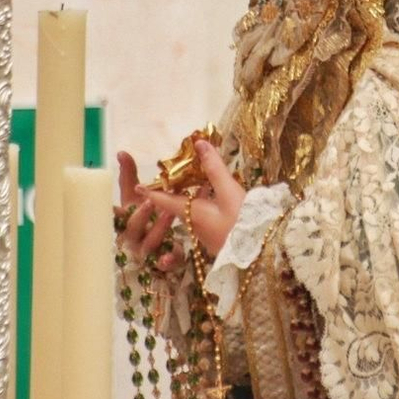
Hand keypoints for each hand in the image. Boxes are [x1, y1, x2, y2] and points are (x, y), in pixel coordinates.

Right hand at [115, 150, 182, 271]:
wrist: (159, 243)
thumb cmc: (144, 215)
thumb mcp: (136, 196)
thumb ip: (129, 175)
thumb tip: (121, 152)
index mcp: (125, 218)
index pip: (116, 214)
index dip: (113, 212)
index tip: (112, 206)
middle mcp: (132, 236)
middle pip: (132, 228)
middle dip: (140, 216)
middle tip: (151, 202)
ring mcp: (145, 251)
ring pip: (149, 243)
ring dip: (158, 229)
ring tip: (170, 213)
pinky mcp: (161, 262)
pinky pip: (164, 263)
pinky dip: (167, 260)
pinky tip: (171, 257)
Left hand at [137, 140, 245, 258]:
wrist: (261, 254)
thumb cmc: (242, 223)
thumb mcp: (229, 192)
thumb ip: (214, 168)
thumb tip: (199, 144)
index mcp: (191, 213)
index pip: (165, 200)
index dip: (151, 191)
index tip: (137, 186)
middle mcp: (194, 225)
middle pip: (177, 205)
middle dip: (171, 191)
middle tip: (169, 176)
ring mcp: (205, 234)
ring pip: (190, 211)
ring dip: (188, 196)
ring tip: (191, 180)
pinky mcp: (217, 237)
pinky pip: (202, 217)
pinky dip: (201, 204)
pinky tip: (212, 197)